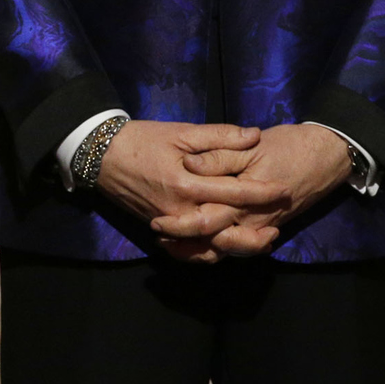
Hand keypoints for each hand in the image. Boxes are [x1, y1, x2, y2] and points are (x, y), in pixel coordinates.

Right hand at [94, 121, 289, 263]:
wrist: (100, 155)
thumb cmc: (141, 139)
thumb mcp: (180, 132)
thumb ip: (219, 136)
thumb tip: (253, 136)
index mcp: (186, 183)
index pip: (234, 192)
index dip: (262, 192)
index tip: (285, 189)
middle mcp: (180, 209)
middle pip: (225, 226)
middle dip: (255, 225)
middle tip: (280, 221)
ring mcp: (169, 223)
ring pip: (208, 243)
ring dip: (236, 245)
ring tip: (260, 240)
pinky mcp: (160, 228)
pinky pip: (188, 249)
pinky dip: (207, 252)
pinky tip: (224, 247)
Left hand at [169, 123, 353, 256]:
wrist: (328, 156)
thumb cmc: (289, 147)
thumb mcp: (252, 147)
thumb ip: (220, 155)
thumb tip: (189, 164)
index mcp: (246, 201)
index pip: (208, 221)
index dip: (180, 225)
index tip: (156, 222)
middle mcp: (253, 221)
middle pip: (215, 243)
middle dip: (186, 245)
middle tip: (158, 236)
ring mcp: (261, 226)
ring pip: (227, 249)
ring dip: (200, 249)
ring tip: (172, 245)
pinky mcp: (266, 224)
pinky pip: (240, 244)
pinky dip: (219, 246)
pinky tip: (201, 241)